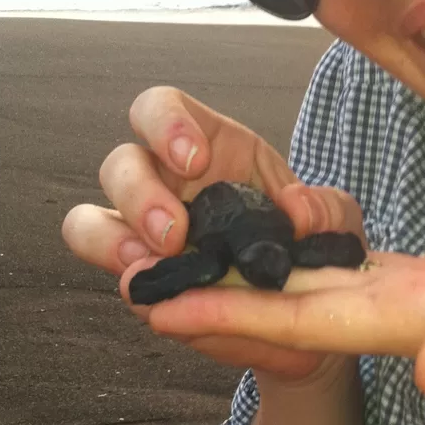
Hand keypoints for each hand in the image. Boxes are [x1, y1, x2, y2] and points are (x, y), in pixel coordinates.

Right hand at [62, 85, 364, 378]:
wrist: (307, 315)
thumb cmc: (314, 253)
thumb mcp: (336, 227)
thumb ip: (327, 211)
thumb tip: (298, 210)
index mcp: (210, 148)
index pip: (163, 109)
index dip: (167, 124)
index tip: (196, 160)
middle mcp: (165, 183)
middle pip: (119, 162)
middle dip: (140, 193)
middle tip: (176, 233)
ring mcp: (142, 233)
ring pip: (88, 217)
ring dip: (113, 237)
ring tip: (154, 262)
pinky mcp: (139, 278)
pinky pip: (104, 267)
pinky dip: (122, 274)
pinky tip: (154, 289)